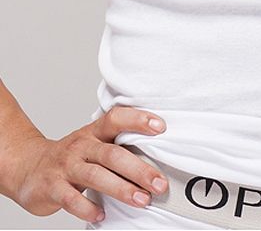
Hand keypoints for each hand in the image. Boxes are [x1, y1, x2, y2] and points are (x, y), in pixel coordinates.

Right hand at [9, 105, 169, 224]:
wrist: (28, 167)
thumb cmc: (72, 156)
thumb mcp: (93, 143)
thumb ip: (118, 146)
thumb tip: (158, 156)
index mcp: (94, 132)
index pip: (116, 118)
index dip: (137, 119)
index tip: (161, 126)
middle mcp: (81, 145)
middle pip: (112, 154)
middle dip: (139, 169)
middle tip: (160, 183)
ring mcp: (66, 166)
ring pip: (96, 176)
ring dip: (122, 189)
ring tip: (142, 200)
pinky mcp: (52, 187)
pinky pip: (71, 199)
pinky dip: (87, 208)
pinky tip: (102, 214)